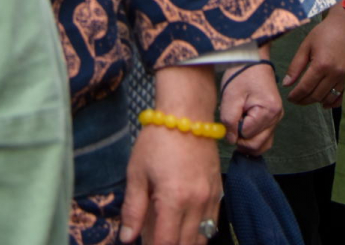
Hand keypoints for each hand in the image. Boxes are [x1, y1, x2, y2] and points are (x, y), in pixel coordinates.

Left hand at [120, 65, 221, 244]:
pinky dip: (200, 231)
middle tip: (154, 237)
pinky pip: (212, 222)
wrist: (187, 113)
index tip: (144, 244)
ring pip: (202, 238)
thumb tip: (127, 239)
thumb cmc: (158, 139)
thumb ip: (133, 209)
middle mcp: (196, 203)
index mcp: (173, 199)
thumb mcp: (137, 172)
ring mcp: (211, 197)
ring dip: (185, 242)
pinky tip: (186, 225)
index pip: (165, 243)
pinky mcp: (218, 190)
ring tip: (168, 232)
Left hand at [220, 59, 282, 154]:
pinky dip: (252, 137)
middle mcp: (277, 117)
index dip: (234, 130)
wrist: (252, 59)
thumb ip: (229, 121)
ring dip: (246, 140)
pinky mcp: (273, 117)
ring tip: (238, 122)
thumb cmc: (241, 74)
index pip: (247, 136)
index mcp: (269, 111)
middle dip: (240, 138)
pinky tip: (243, 125)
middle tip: (232, 121)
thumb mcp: (231, 97)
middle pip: (257, 145)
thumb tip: (231, 141)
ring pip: (261, 144)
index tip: (230, 114)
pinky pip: (264, 137)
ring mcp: (276, 118)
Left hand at [282, 2, 344, 107]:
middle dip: (303, 100)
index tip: (289, 98)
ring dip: (317, 101)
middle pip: (316, 95)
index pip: (305, 88)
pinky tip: (324, 102)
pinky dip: (332, 102)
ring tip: (308, 98)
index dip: (296, 96)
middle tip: (296, 100)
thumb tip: (286, 84)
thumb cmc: (325, 33)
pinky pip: (342, 97)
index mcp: (321, 64)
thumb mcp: (306, 45)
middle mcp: (334, 74)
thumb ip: (295, 66)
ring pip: (328, 98)